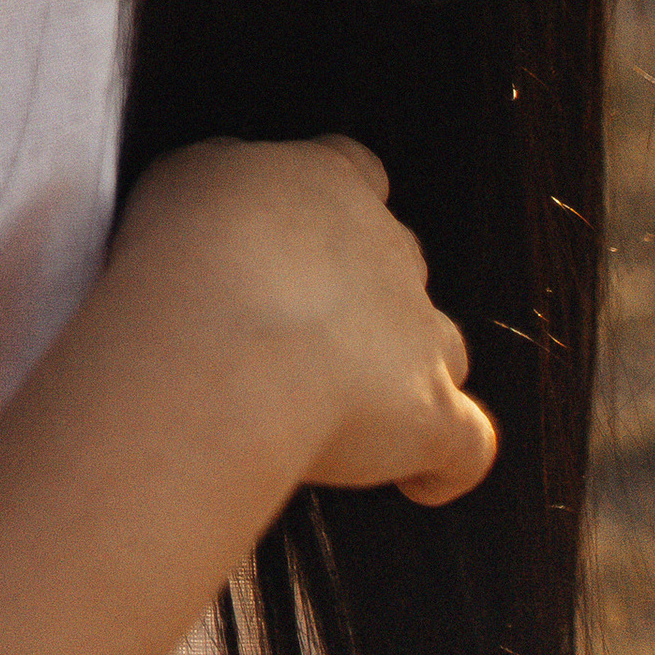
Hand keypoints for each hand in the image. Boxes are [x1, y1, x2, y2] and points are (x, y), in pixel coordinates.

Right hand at [112, 136, 497, 508]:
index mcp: (329, 180)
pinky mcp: (435, 412)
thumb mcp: (185, 179)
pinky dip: (448, 464)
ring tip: (352, 410)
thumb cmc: (185, 259)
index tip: (302, 240)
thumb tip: (228, 207)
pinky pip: (468, 441)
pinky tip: (418, 481)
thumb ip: (227, 185)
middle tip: (299, 334)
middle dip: (367, 296)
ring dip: (409, 374)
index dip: (336, 210)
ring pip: (444, 347)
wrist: (222, 345)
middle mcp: (388, 247)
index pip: (357, 173)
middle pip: (403, 262)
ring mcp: (422, 332)